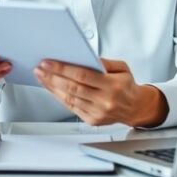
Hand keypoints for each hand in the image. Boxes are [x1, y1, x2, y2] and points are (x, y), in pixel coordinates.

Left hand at [33, 58, 167, 126]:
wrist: (135, 108)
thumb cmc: (127, 85)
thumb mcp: (122, 68)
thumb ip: (103, 62)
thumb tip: (83, 57)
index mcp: (113, 86)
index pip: (83, 76)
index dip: (63, 69)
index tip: (48, 63)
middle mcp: (105, 101)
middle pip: (73, 88)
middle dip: (52, 77)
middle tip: (40, 68)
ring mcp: (98, 113)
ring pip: (69, 99)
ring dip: (52, 87)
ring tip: (42, 77)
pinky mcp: (92, 120)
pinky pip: (71, 107)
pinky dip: (59, 97)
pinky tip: (52, 88)